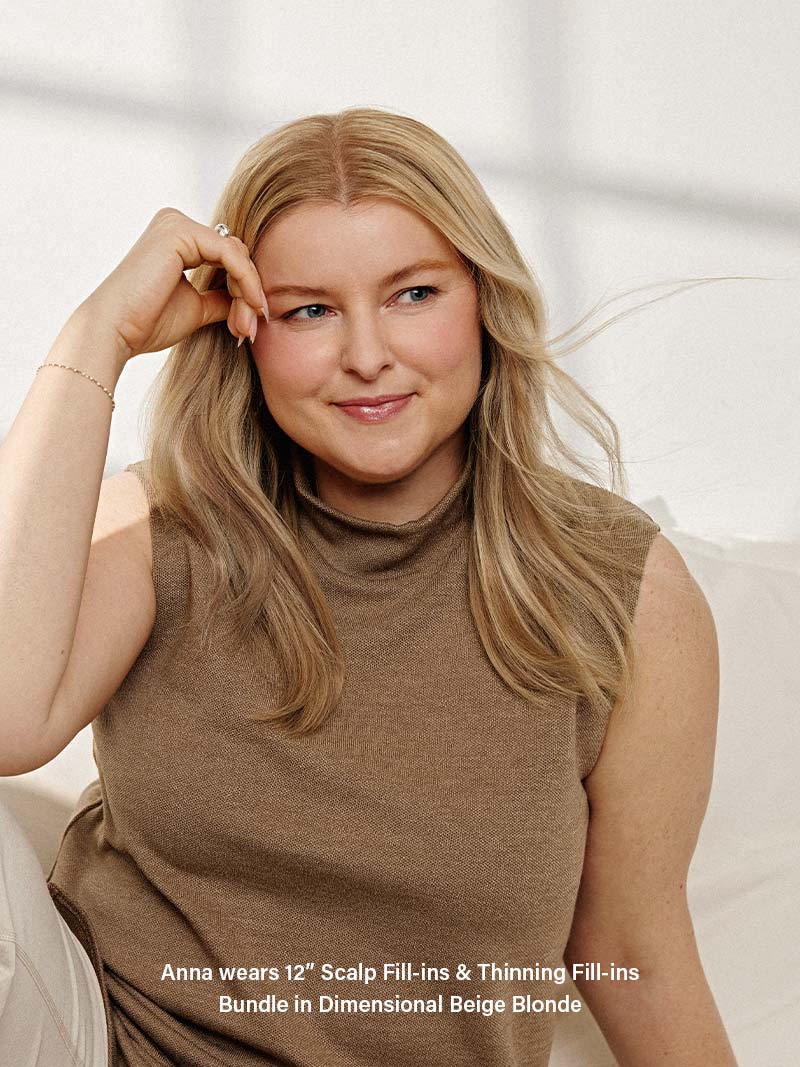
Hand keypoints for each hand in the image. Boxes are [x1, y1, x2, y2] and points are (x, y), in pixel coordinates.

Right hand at [78, 207, 267, 362]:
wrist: (116, 331)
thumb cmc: (148, 323)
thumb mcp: (197, 308)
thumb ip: (223, 298)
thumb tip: (253, 300)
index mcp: (178, 239)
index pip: (228, 257)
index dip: (245, 291)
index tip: (249, 327)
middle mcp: (176, 224)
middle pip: (235, 253)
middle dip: (249, 294)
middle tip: (249, 330)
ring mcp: (177, 224)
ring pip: (236, 254)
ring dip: (248, 293)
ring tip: (244, 327)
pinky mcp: (181, 231)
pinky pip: (230, 254)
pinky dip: (245, 282)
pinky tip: (249, 307)